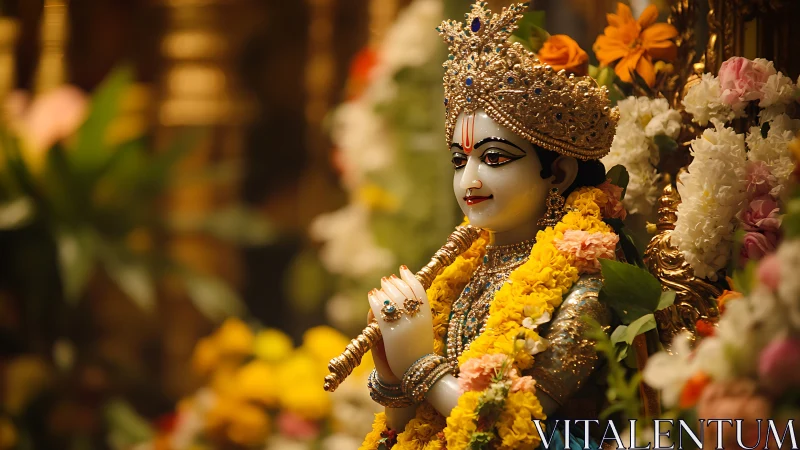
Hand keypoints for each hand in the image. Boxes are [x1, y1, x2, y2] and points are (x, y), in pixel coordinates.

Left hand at [367, 265, 433, 380]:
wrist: (415, 373)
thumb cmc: (418, 353)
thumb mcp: (421, 331)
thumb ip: (414, 316)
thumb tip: (404, 300)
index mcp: (426, 317)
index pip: (419, 290)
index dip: (410, 279)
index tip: (404, 270)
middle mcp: (416, 319)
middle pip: (404, 292)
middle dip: (395, 283)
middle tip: (387, 279)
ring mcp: (403, 326)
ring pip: (392, 300)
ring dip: (385, 290)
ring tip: (380, 286)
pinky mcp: (390, 334)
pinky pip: (380, 312)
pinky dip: (375, 301)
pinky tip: (372, 296)